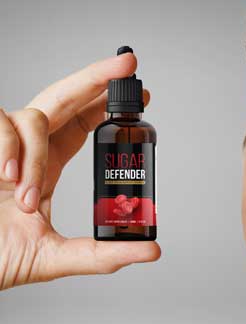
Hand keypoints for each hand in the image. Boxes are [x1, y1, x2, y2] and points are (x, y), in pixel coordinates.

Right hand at [0, 52, 160, 290]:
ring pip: (34, 115)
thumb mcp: (57, 258)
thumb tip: (153, 251)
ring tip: (27, 199)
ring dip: (36, 155)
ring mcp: (1, 145)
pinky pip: (1, 122)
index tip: (141, 96)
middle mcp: (27, 150)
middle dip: (96, 78)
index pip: (81, 124)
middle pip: (65, 99)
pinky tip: (5, 178)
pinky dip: (9, 148)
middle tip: (128, 65)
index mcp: (46, 168)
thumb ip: (104, 256)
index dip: (106, 106)